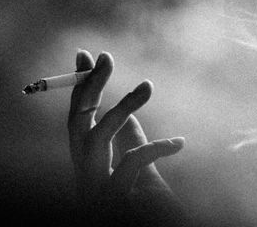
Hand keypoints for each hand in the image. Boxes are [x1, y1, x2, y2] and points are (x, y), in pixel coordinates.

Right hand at [67, 49, 186, 224]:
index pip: (78, 117)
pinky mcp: (113, 201)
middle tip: (107, 57)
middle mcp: (83, 174)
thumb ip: (129, 139)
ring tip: (147, 85)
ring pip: (97, 138)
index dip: (80, 87)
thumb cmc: (150, 203)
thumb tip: (128, 108)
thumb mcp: (138, 166)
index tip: (86, 53)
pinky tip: (180, 143)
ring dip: (122, 108)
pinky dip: (155, 148)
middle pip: (77, 123)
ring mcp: (94, 189)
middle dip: (90, 87)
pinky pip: (129, 165)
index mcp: (87, 163)